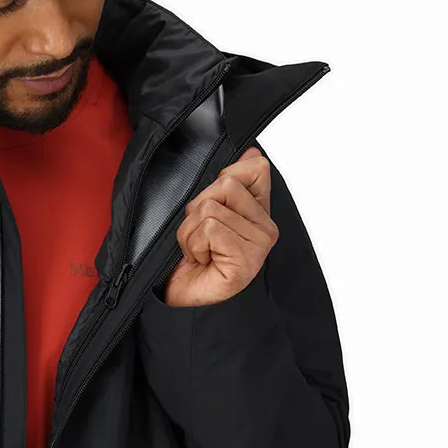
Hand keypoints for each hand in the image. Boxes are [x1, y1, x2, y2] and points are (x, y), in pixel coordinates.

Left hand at [163, 146, 277, 307]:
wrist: (182, 297)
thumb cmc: (192, 257)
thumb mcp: (206, 212)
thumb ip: (227, 184)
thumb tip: (251, 151)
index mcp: (259, 212)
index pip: (255, 168)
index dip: (223, 179)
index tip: (211, 209)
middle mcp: (265, 228)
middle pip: (226, 184)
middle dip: (198, 208)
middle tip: (200, 237)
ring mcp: (259, 245)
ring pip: (211, 208)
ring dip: (190, 231)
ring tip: (199, 251)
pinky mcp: (246, 259)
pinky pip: (209, 228)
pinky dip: (193, 244)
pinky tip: (202, 261)